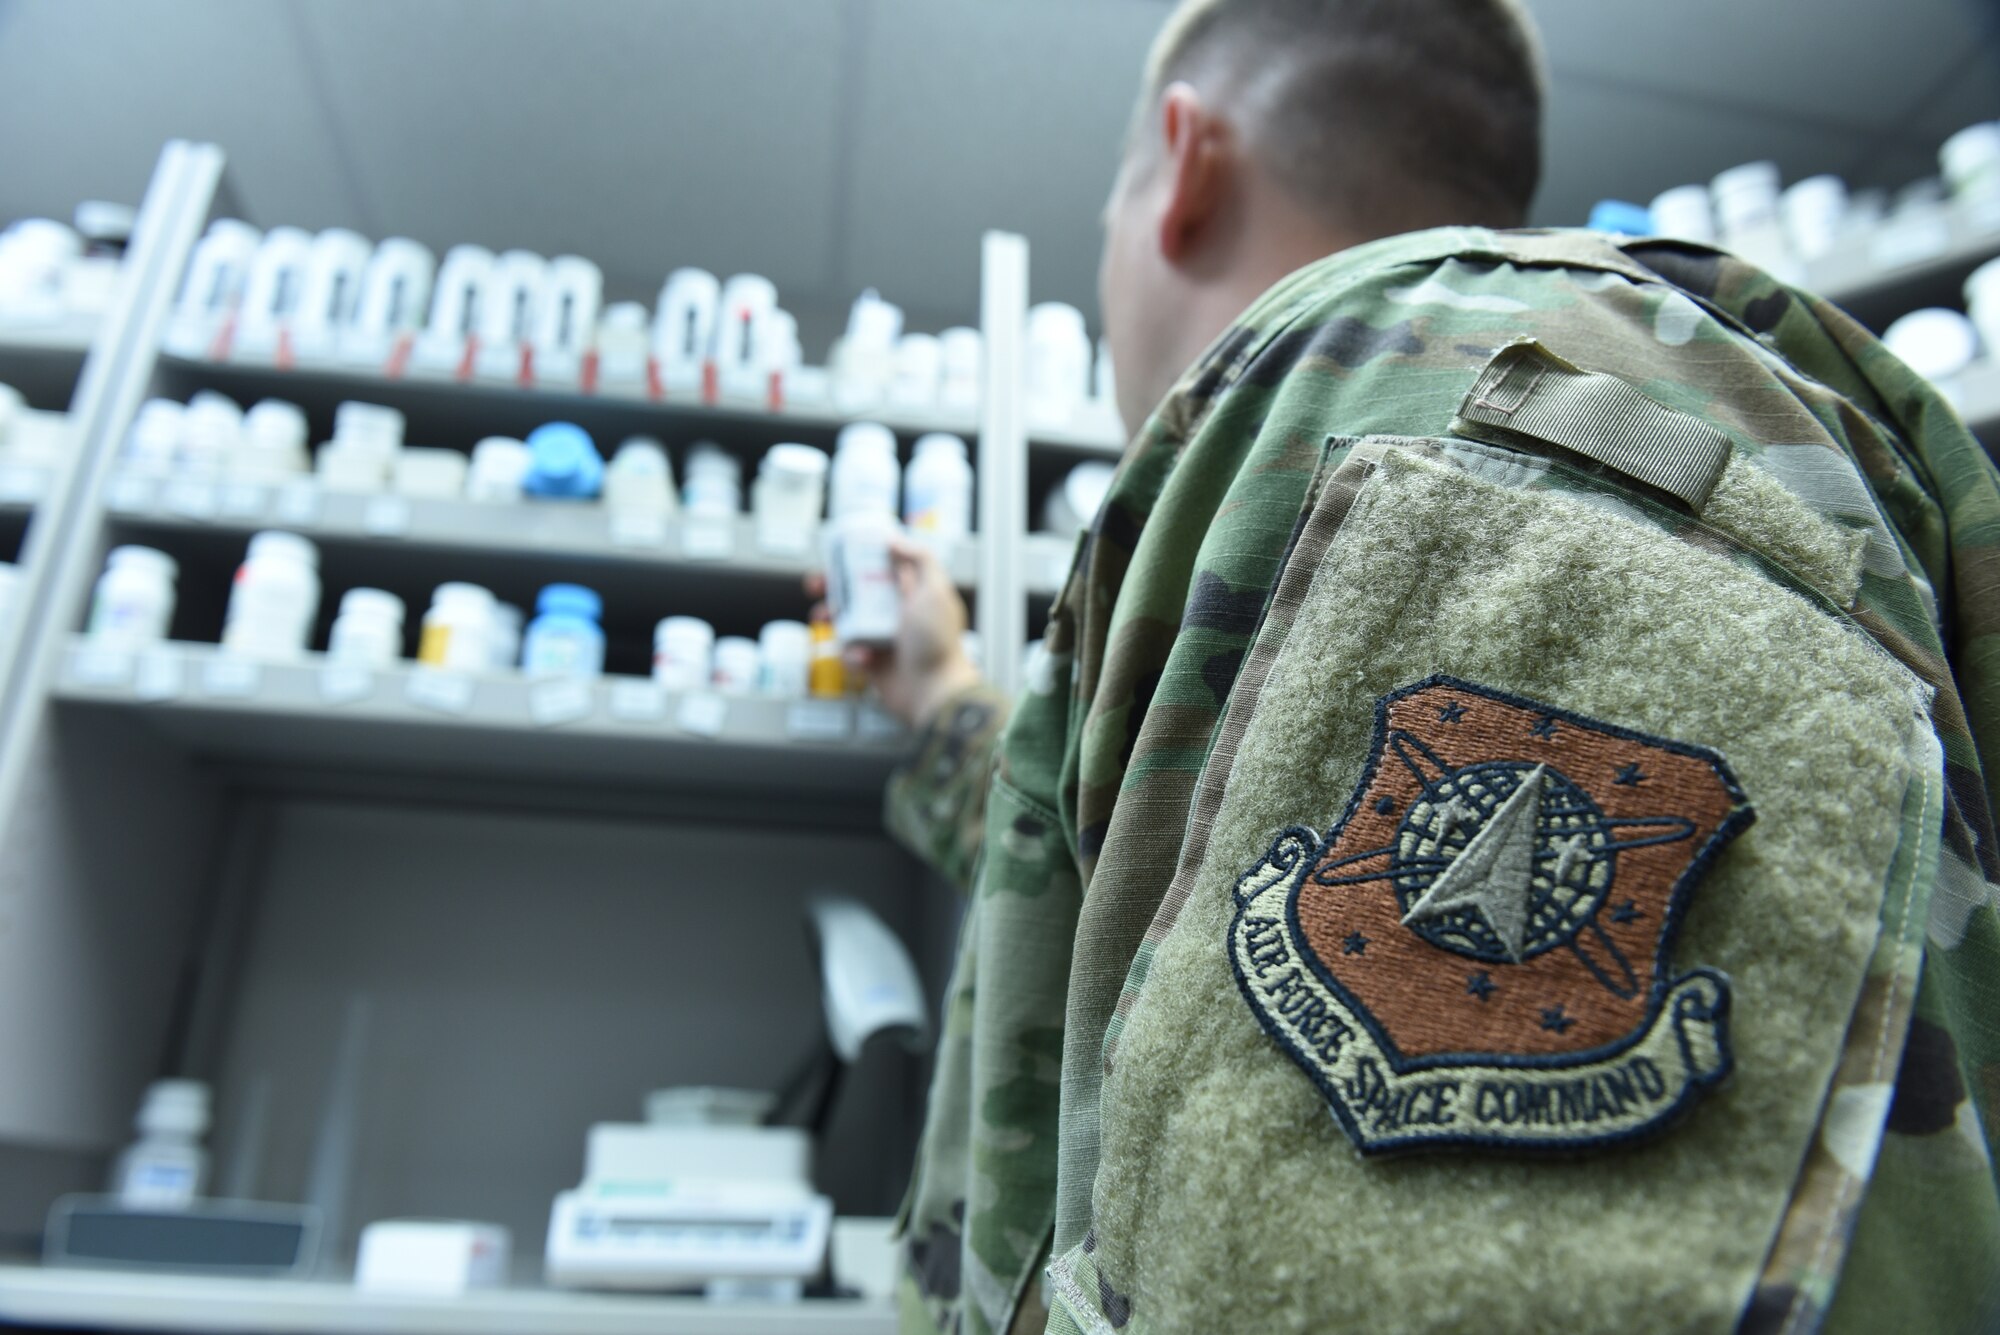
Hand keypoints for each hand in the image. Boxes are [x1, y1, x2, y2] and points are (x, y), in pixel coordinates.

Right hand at [808, 536, 983, 727]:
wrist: (934, 692)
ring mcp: (883, 639)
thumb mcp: (935, 591)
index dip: (859, 559)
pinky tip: (863, 659)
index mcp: (912, 593)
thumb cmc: (937, 643)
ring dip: (832, 619)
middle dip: (834, 588)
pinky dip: (850, 654)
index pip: (882, 568)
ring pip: (847, 622)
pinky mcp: (873, 663)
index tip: (838, 555)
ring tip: (824, 620)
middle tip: (817, 586)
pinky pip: (849, 652)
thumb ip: (921, 559)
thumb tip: (894, 540)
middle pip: (857, 592)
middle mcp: (896, 613)